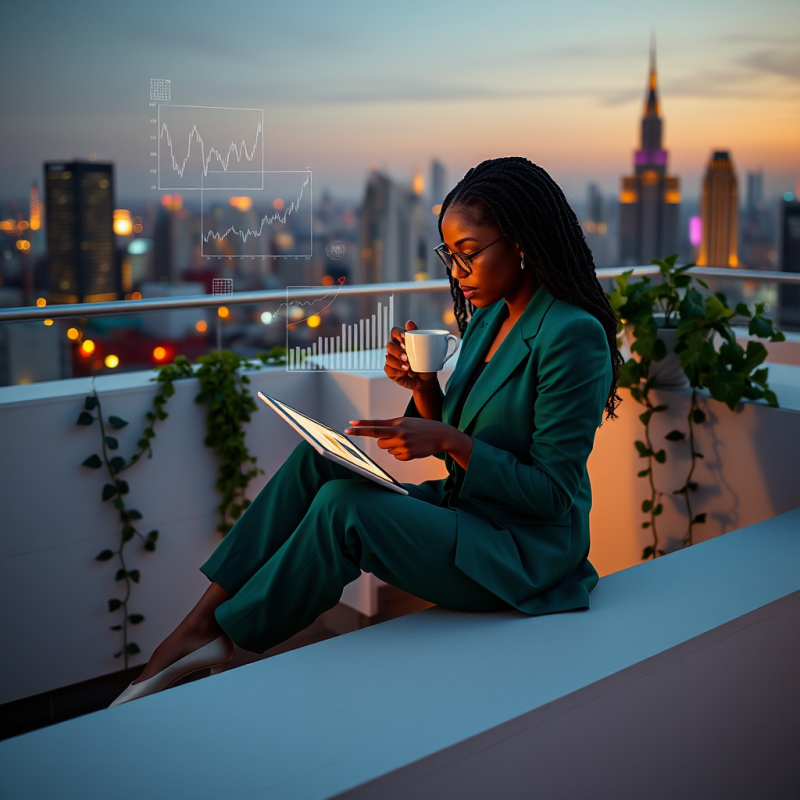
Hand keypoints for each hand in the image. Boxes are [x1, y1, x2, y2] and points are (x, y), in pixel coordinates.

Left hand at [345, 417, 472, 467]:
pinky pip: (396, 457)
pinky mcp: (408, 455)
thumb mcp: (406, 421)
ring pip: (387, 449)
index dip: (361, 428)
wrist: (441, 435)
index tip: (349, 427)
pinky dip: (402, 454)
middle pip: (379, 441)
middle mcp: (399, 433)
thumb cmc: (422, 427)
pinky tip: (412, 448)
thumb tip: (377, 435)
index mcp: (397, 423)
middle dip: (384, 441)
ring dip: (394, 447)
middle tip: (397, 437)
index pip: (375, 426)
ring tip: (408, 441)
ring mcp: (404, 445)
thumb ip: (391, 426)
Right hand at [384, 321, 438, 393]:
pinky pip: (388, 369)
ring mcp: (391, 360)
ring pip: (388, 357)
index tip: (405, 337)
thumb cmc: (425, 363)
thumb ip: (417, 335)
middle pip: (389, 345)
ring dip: (398, 363)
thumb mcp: (425, 350)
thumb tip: (409, 322)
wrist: (426, 380)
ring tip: (408, 368)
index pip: (394, 331)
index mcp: (402, 341)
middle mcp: (395, 349)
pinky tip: (404, 373)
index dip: (398, 333)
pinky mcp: (390, 371)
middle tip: (407, 357)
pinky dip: (396, 371)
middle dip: (397, 351)